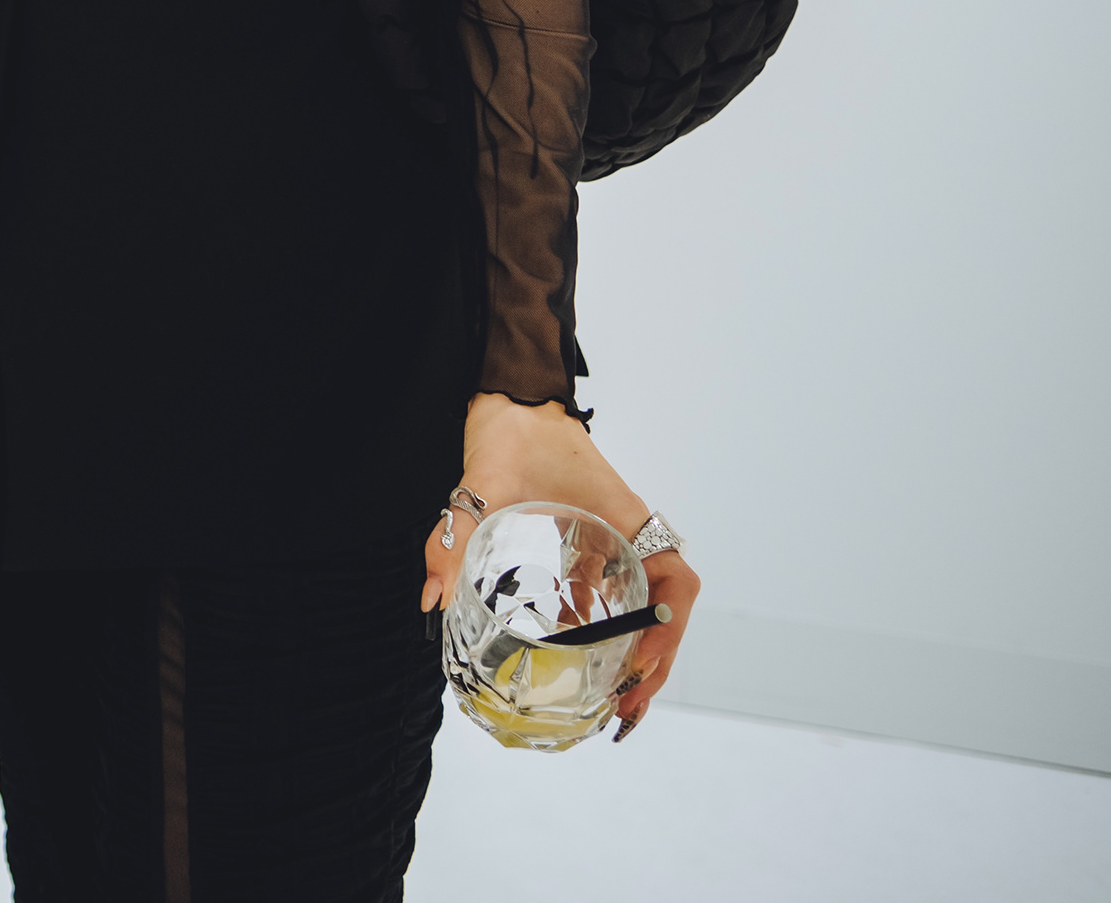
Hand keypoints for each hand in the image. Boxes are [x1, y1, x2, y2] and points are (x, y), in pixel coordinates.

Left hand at [423, 393, 701, 738]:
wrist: (513, 398)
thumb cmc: (515, 432)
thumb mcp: (484, 483)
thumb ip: (454, 537)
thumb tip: (434, 599)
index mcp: (627, 519)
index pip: (676, 583)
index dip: (667, 631)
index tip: (640, 665)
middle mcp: (630, 533)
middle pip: (664, 610)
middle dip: (651, 666)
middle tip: (626, 712)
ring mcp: (612, 538)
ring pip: (639, 606)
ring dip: (631, 653)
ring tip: (612, 702)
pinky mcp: (587, 540)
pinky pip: (607, 591)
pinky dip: (598, 625)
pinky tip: (573, 651)